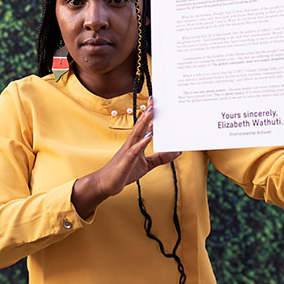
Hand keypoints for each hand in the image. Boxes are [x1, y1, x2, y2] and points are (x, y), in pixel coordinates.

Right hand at [71, 99, 180, 218]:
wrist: (106, 183)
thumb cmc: (124, 172)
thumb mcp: (147, 165)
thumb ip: (160, 158)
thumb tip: (176, 152)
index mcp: (136, 143)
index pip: (144, 126)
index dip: (150, 115)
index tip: (156, 103)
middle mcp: (131, 143)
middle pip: (140, 125)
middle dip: (147, 113)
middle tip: (154, 100)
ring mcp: (128, 151)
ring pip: (136, 134)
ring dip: (144, 122)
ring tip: (151, 112)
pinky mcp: (126, 161)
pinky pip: (134, 151)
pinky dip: (141, 143)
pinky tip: (148, 137)